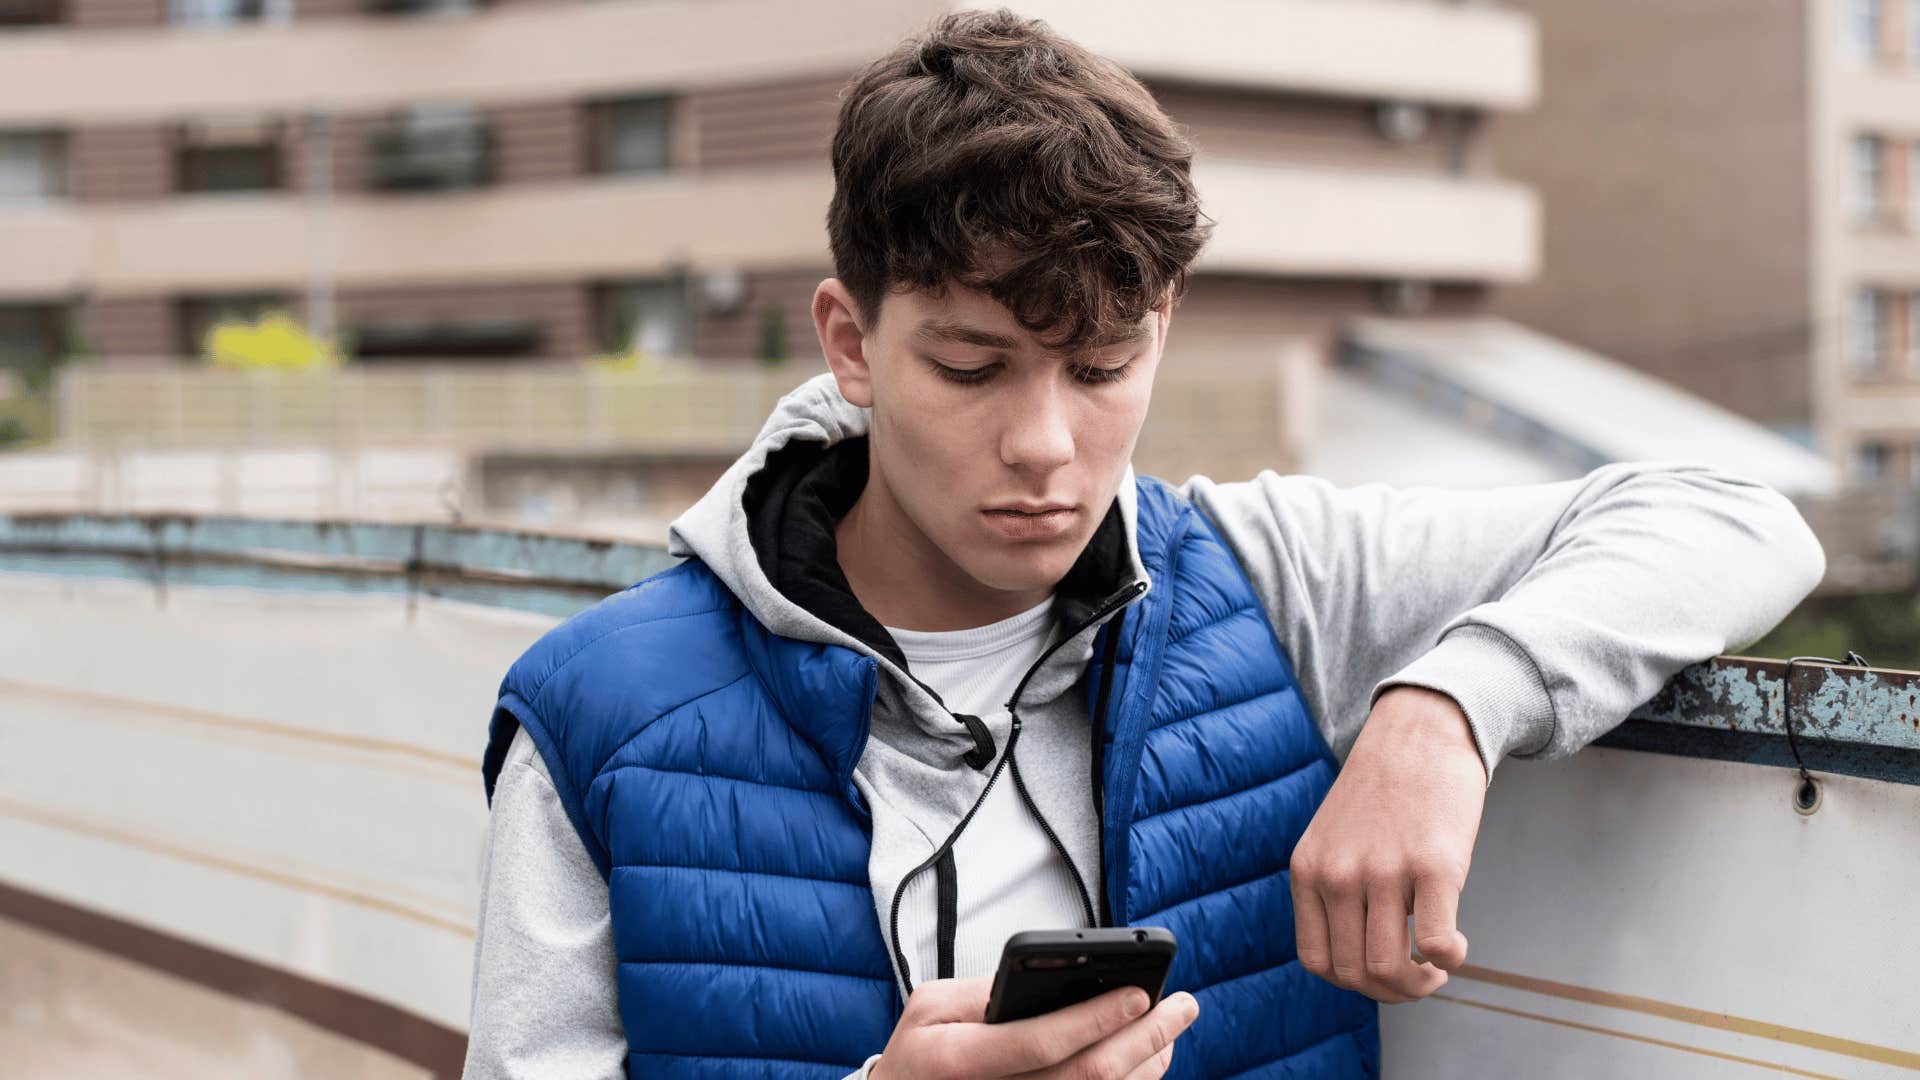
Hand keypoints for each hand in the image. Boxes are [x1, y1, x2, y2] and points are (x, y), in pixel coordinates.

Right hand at [868, 976, 1198, 1079]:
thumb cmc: (921, 1053)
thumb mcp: (930, 1009)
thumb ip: (985, 993)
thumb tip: (1052, 980)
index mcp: (958, 1060)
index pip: (1040, 1044)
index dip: (1095, 1019)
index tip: (1141, 994)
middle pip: (1085, 1077)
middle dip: (1145, 1039)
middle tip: (1183, 1006)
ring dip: (1148, 1066)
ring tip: (1173, 1030)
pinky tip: (1147, 1063)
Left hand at [1289, 685, 1484, 1002]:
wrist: (1419, 730)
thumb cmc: (1384, 791)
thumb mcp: (1334, 837)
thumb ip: (1334, 888)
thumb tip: (1361, 957)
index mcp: (1307, 870)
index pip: (1317, 961)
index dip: (1353, 983)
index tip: (1382, 972)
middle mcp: (1338, 875)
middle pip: (1354, 975)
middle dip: (1392, 992)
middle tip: (1420, 977)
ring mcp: (1384, 870)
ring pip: (1390, 969)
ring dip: (1421, 985)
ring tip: (1438, 966)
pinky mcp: (1434, 865)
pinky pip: (1436, 943)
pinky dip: (1450, 960)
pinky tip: (1456, 946)